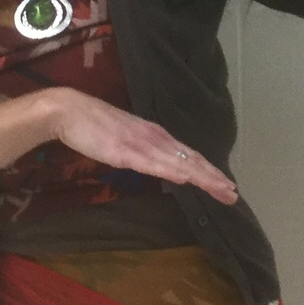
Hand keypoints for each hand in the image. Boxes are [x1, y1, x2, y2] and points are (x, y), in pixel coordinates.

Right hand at [41, 88, 239, 203]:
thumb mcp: (126, 139)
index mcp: (155, 135)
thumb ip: (144, 150)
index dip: (208, 170)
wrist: (70, 110)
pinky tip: (186, 178)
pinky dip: (171, 171)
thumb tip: (158, 163)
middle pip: (190, 159)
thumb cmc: (94, 124)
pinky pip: (152, 163)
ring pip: (178, 163)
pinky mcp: (124, 150)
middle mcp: (155, 138)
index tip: (226, 185)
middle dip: (213, 177)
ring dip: (202, 177)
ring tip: (221, 190)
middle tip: (233, 194)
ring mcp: (141, 143)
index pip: (188, 155)